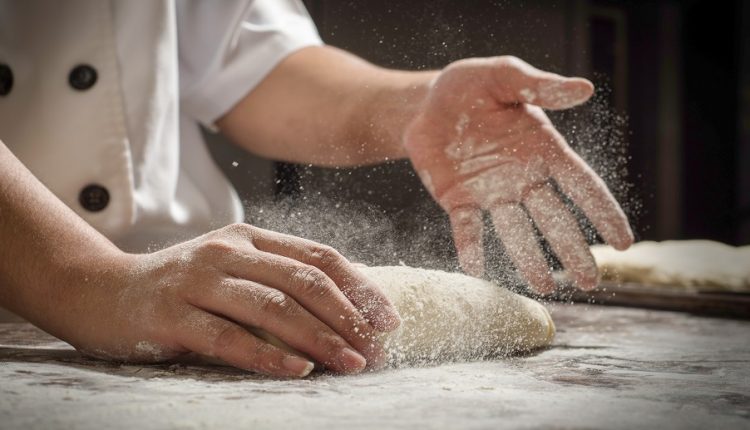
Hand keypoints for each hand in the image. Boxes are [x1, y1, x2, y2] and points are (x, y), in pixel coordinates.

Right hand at [66, 224, 400, 376]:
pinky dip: (268, 356)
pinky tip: (299, 372)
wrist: (99, 291)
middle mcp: (227, 252)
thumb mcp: (232, 269)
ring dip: (319, 338)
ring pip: (272, 307)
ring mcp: (197, 281)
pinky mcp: (170, 316)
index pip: (318, 256)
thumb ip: (279, 278)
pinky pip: (228, 337)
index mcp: (249, 238)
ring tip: (352, 364)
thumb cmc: (180, 286)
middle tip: (377, 349)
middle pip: (303, 281)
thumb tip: (348, 305)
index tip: (389, 319)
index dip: (360, 287)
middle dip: (348, 317)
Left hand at [403, 56, 632, 292]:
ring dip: (529, 258)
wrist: (425, 103)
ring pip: (515, 231)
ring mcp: (491, 193)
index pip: (582, 185)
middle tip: (590, 283)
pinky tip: (476, 269)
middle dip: (572, 250)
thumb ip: (539, 86)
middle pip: (554, 218)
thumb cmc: (471, 87)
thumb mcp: (503, 76)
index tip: (624, 243)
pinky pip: (467, 228)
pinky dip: (471, 246)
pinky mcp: (457, 200)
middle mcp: (522, 178)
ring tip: (544, 287)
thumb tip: (584, 88)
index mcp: (542, 150)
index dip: (603, 213)